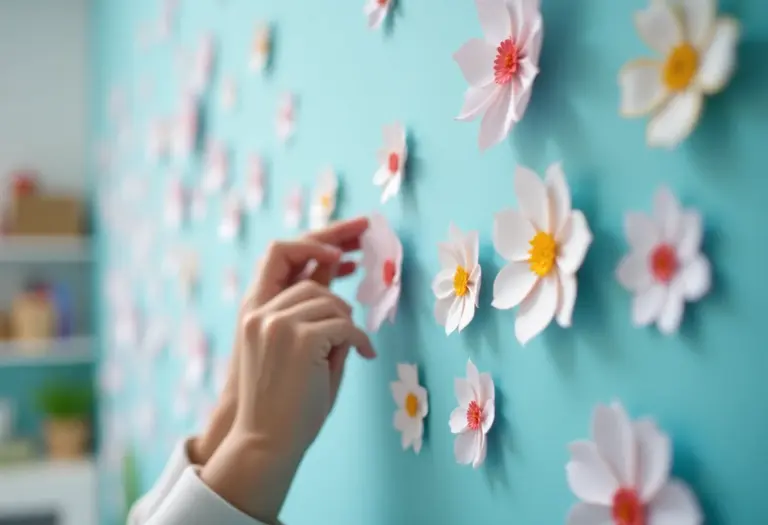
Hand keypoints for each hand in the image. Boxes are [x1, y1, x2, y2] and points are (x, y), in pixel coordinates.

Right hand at [201, 280, 375, 521]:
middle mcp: (262, 316)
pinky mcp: (304, 340)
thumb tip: (345, 312)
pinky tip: (366, 354)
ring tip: (357, 346)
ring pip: (331, 305)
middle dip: (338, 307)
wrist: (265, 443)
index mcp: (253, 320)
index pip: (296, 290)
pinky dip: (360, 338)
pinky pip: (344, 327)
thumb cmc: (280, 409)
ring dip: (348, 324)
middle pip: (314, 290)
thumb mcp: (292, 359)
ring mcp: (281, 326)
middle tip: (353, 332)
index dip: (325, 301)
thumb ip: (314, 332)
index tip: (342, 321)